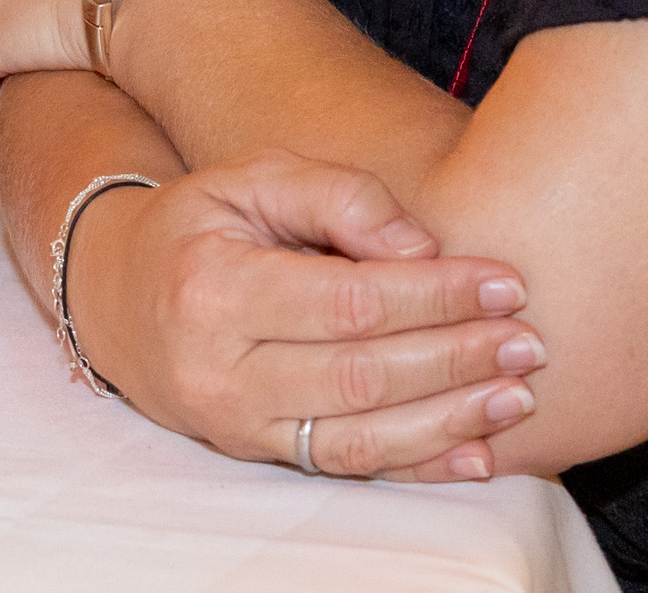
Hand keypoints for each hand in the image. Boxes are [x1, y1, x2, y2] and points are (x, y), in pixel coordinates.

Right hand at [69, 150, 541, 480]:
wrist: (119, 297)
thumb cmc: (201, 225)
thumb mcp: (253, 179)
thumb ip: (338, 195)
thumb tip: (421, 247)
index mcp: (215, 287)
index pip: (346, 301)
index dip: (433, 296)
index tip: (503, 279)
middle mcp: (219, 369)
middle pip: (360, 375)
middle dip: (456, 358)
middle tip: (528, 340)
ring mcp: (235, 423)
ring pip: (359, 437)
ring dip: (449, 419)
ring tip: (516, 394)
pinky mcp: (257, 453)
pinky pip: (347, 467)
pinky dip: (418, 465)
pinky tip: (476, 453)